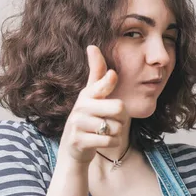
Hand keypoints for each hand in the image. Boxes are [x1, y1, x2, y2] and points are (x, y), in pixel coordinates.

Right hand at [58, 45, 126, 165]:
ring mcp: (77, 124)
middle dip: (121, 119)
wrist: (73, 148)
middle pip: (119, 108)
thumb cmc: (88, 118)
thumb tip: (92, 46)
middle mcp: (80, 106)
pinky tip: (101, 142)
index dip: (108, 81)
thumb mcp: (92, 95)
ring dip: (116, 133)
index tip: (113, 76)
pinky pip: (109, 141)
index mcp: (87, 94)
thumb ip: (97, 73)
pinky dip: (111, 143)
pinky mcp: (79, 141)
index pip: (101, 84)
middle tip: (111, 121)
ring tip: (104, 132)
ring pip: (116, 127)